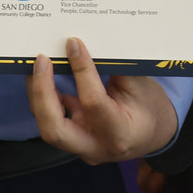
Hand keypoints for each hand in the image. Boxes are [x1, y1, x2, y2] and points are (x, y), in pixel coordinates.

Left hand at [27, 37, 179, 163]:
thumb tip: (84, 45)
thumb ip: (114, 68)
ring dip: (38, 93)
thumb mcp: (141, 86)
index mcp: (119, 133)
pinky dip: (45, 97)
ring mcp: (81, 147)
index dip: (81, 71)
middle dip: (42, 92)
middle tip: (42, 60)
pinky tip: (45, 75)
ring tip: (39, 64)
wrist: (154, 134)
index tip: (74, 44)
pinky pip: (52, 119)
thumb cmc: (150, 107)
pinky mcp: (72, 140)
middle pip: (54, 128)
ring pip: (48, 125)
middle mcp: (95, 147)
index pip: (93, 102)